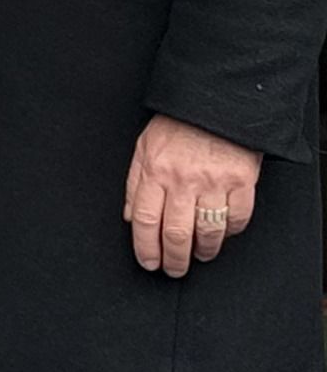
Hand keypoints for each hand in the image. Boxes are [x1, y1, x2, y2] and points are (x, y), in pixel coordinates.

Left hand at [126, 111, 263, 277]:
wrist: (216, 102)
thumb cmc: (178, 124)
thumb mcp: (144, 147)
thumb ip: (135, 183)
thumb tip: (128, 216)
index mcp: (154, 171)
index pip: (143, 220)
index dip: (145, 247)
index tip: (149, 262)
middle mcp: (182, 180)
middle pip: (175, 232)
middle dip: (174, 259)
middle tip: (174, 270)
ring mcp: (213, 182)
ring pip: (207, 231)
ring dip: (203, 251)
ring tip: (199, 257)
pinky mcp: (242, 181)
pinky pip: (238, 218)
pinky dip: (231, 232)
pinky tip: (224, 236)